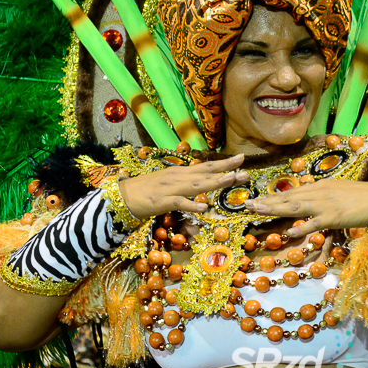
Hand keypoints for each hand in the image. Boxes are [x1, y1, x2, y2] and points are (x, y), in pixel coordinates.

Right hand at [119, 155, 248, 218]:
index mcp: (181, 172)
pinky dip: (192, 205)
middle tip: (246, 171)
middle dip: (227, 171)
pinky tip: (204, 208)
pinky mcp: (162, 202)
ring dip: (215, 182)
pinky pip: (179, 203)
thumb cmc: (146, 190)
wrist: (122, 195)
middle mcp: (178, 177)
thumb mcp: (169, 182)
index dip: (225, 163)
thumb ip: (186, 181)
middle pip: (206, 173)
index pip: (207, 166)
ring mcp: (171, 189)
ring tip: (232, 180)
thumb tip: (203, 181)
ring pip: (197, 185)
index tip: (242, 158)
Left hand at [244, 180, 367, 236]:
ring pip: (295, 207)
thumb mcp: (340, 191)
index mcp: (321, 186)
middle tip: (248, 204)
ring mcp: (325, 205)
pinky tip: (288, 232)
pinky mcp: (333, 217)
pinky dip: (301, 227)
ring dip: (275, 209)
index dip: (274, 197)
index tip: (259, 199)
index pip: (293, 192)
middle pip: (289, 198)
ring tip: (258, 210)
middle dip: (267, 201)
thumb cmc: (364, 198)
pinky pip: (314, 223)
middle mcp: (319, 192)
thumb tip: (311, 201)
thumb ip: (324, 196)